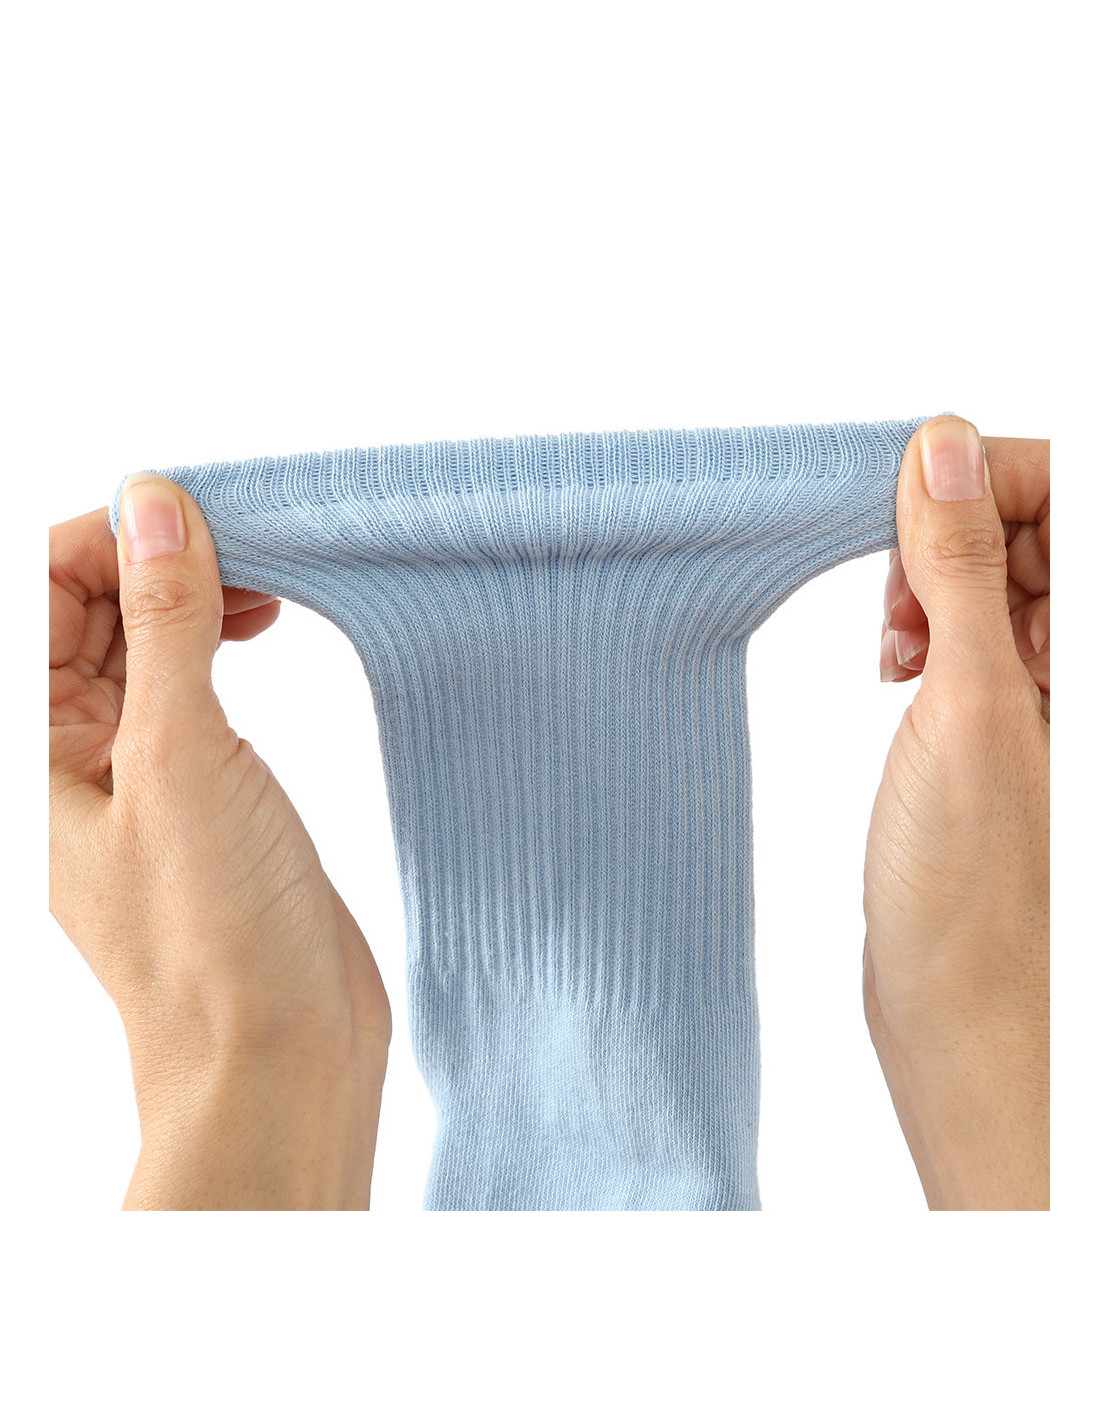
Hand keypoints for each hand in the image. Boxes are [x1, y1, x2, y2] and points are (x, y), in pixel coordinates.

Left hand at [49, 474, 390, 1208]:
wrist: (278, 1054)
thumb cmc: (213, 933)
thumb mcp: (181, 755)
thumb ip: (164, 624)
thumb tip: (151, 507)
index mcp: (34, 754)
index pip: (42, 599)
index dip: (108, 541)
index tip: (193, 520)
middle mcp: (75, 757)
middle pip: (89, 614)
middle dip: (156, 561)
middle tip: (246, 545)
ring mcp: (140, 775)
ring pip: (146, 647)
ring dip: (196, 598)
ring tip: (267, 581)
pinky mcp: (205, 793)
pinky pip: (196, 689)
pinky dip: (226, 643)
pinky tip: (270, 627)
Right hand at [864, 417, 1048, 1208]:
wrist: (962, 1011)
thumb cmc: (980, 894)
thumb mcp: (967, 702)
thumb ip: (963, 567)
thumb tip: (945, 447)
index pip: (1069, 491)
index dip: (992, 480)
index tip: (920, 508)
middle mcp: (1087, 667)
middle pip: (1034, 527)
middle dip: (957, 539)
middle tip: (911, 609)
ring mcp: (1053, 692)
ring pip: (998, 576)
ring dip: (936, 589)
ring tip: (901, 653)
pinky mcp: (1008, 721)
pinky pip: (975, 631)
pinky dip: (930, 634)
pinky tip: (901, 673)